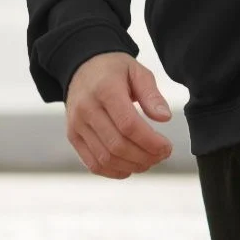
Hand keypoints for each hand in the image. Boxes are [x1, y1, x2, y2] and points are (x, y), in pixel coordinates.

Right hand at [64, 51, 174, 178]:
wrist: (82, 67)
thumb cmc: (114, 70)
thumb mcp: (137, 71)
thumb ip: (151, 94)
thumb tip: (165, 118)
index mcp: (105, 89)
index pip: (129, 124)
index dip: (150, 141)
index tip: (167, 146)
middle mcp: (87, 108)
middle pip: (117, 145)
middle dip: (144, 156)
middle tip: (162, 155)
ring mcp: (77, 124)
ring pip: (106, 158)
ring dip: (132, 166)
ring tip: (149, 161)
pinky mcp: (73, 136)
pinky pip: (92, 163)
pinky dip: (113, 171)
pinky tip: (130, 167)